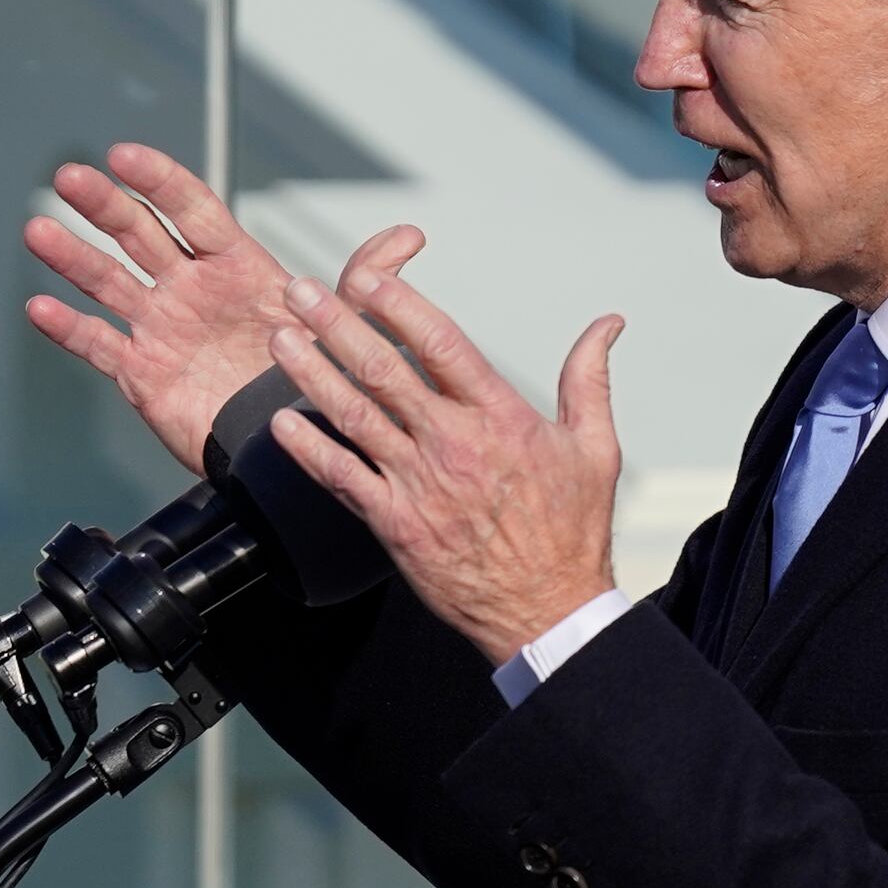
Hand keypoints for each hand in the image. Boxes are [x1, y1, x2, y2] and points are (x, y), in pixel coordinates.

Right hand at [24, 142, 423, 474]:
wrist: (294, 447)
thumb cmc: (315, 378)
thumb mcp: (347, 325)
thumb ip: (363, 280)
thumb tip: (409, 236)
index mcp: (236, 265)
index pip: (191, 209)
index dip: (158, 181)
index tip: (124, 154)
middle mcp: (191, 288)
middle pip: (139, 234)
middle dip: (103, 204)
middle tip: (68, 177)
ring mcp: (162, 328)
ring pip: (109, 281)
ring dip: (72, 256)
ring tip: (37, 229)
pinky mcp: (144, 373)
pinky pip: (100, 345)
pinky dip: (70, 328)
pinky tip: (39, 307)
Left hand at [264, 264, 625, 666]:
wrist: (547, 611)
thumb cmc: (572, 530)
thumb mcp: (596, 447)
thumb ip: (588, 379)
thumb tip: (608, 324)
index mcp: (500, 417)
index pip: (440, 344)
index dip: (398, 304)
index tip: (365, 276)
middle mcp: (453, 444)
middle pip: (383, 371)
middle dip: (336, 324)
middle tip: (300, 291)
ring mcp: (418, 485)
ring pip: (353, 417)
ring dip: (310, 373)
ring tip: (280, 339)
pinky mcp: (394, 524)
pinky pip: (341, 478)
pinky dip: (307, 449)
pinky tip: (280, 422)